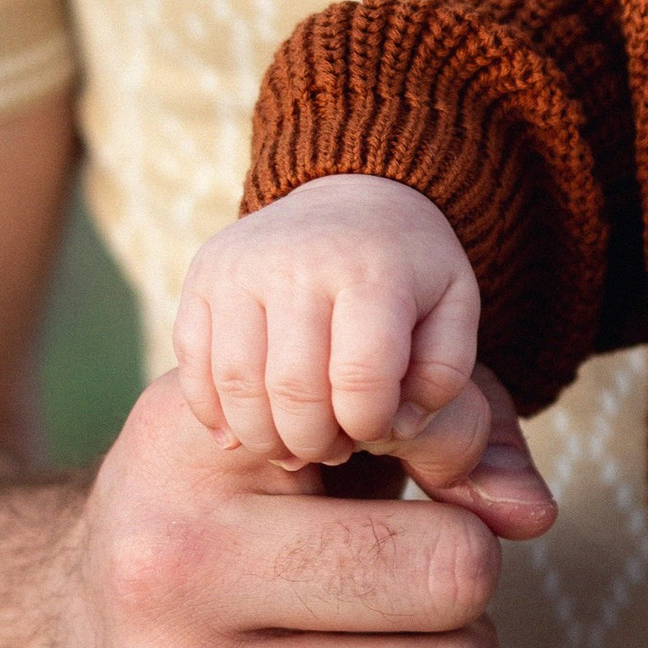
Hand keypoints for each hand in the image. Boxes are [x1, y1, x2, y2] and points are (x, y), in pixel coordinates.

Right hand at [18, 365, 555, 647]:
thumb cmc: (232, 522)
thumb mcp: (303, 430)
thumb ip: (443, 423)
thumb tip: (532, 512)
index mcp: (187, 453)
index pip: (406, 430)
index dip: (440, 458)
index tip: (408, 479)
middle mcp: (162, 575)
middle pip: (454, 575)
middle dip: (463, 581)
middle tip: (406, 585)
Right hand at [176, 174, 485, 475]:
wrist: (353, 197)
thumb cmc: (411, 270)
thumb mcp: (455, 308)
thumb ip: (442, 373)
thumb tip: (396, 427)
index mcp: (371, 271)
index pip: (361, 376)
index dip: (368, 424)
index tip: (377, 431)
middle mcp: (297, 262)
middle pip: (292, 388)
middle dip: (313, 441)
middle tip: (331, 451)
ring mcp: (239, 268)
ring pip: (236, 382)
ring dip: (263, 437)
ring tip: (292, 448)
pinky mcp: (202, 276)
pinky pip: (192, 361)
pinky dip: (213, 411)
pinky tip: (243, 434)